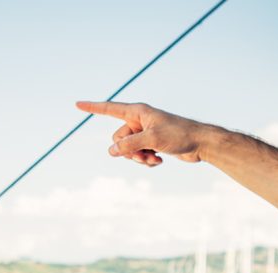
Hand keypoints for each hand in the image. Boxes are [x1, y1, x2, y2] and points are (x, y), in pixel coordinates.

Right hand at [75, 101, 217, 166]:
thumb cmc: (179, 135)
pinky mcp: (151, 144)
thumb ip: (129, 145)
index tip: (77, 104)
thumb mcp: (151, 139)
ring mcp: (145, 133)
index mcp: (137, 112)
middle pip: (118, 138)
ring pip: (127, 150)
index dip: (93, 107)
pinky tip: (159, 162)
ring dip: (138, 158)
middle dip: (127, 150)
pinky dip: (146, 160)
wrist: (200, 143)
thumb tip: (111, 151)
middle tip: (144, 154)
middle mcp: (139, 120)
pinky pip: (138, 155)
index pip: (110, 109)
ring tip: (153, 159)